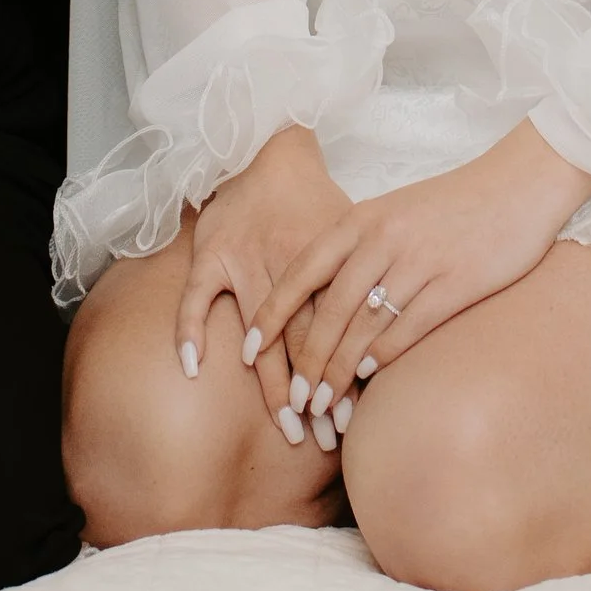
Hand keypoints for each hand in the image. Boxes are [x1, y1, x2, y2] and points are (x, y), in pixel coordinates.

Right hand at [174, 125, 350, 447]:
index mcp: (329, 259)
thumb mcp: (353, 235)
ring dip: (273, 383)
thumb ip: (369, 282)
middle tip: (323, 439)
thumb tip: (398, 335)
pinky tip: (193, 368)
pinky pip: (197, 295)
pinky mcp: (212, 249)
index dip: (344, 375)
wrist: (272, 151)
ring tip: (288, 427)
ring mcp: (247, 258)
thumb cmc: (318, 202)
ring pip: (261, 331)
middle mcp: (290, 263)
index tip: (352, 420)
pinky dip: (192, 328)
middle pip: (304, 340)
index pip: (338, 329)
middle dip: (315, 393)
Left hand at [250, 121, 590, 417]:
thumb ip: (359, 249)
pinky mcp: (454, 284)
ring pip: (364, 328)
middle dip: (306, 362)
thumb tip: (325, 301)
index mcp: (361, 219)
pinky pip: (407, 329)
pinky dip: (383, 359)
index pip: (301, 273)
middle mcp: (382, 239)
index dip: (272, 315)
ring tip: (324, 406)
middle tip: (293, 400)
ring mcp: (418, 262)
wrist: (519, 184)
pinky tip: (370, 379)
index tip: (249, 350)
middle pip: (329, 311)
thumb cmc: (454, 203)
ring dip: (339, 373)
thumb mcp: (395, 213)